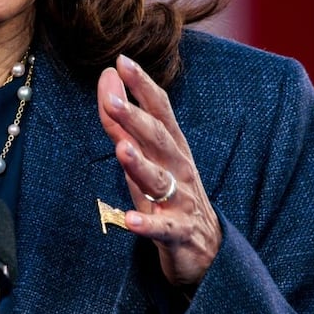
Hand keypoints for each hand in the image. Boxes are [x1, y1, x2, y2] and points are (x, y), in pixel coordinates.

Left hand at [97, 54, 220, 290]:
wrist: (207, 253)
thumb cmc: (168, 195)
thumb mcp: (144, 156)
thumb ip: (121, 120)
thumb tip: (107, 77)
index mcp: (172, 148)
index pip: (160, 110)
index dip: (142, 86)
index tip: (122, 61)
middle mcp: (179, 169)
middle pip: (158, 139)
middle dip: (136, 118)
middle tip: (111, 98)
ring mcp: (181, 202)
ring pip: (160, 180)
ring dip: (140, 164)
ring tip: (121, 150)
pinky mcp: (180, 234)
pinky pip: (164, 229)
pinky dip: (147, 225)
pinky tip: (130, 220)